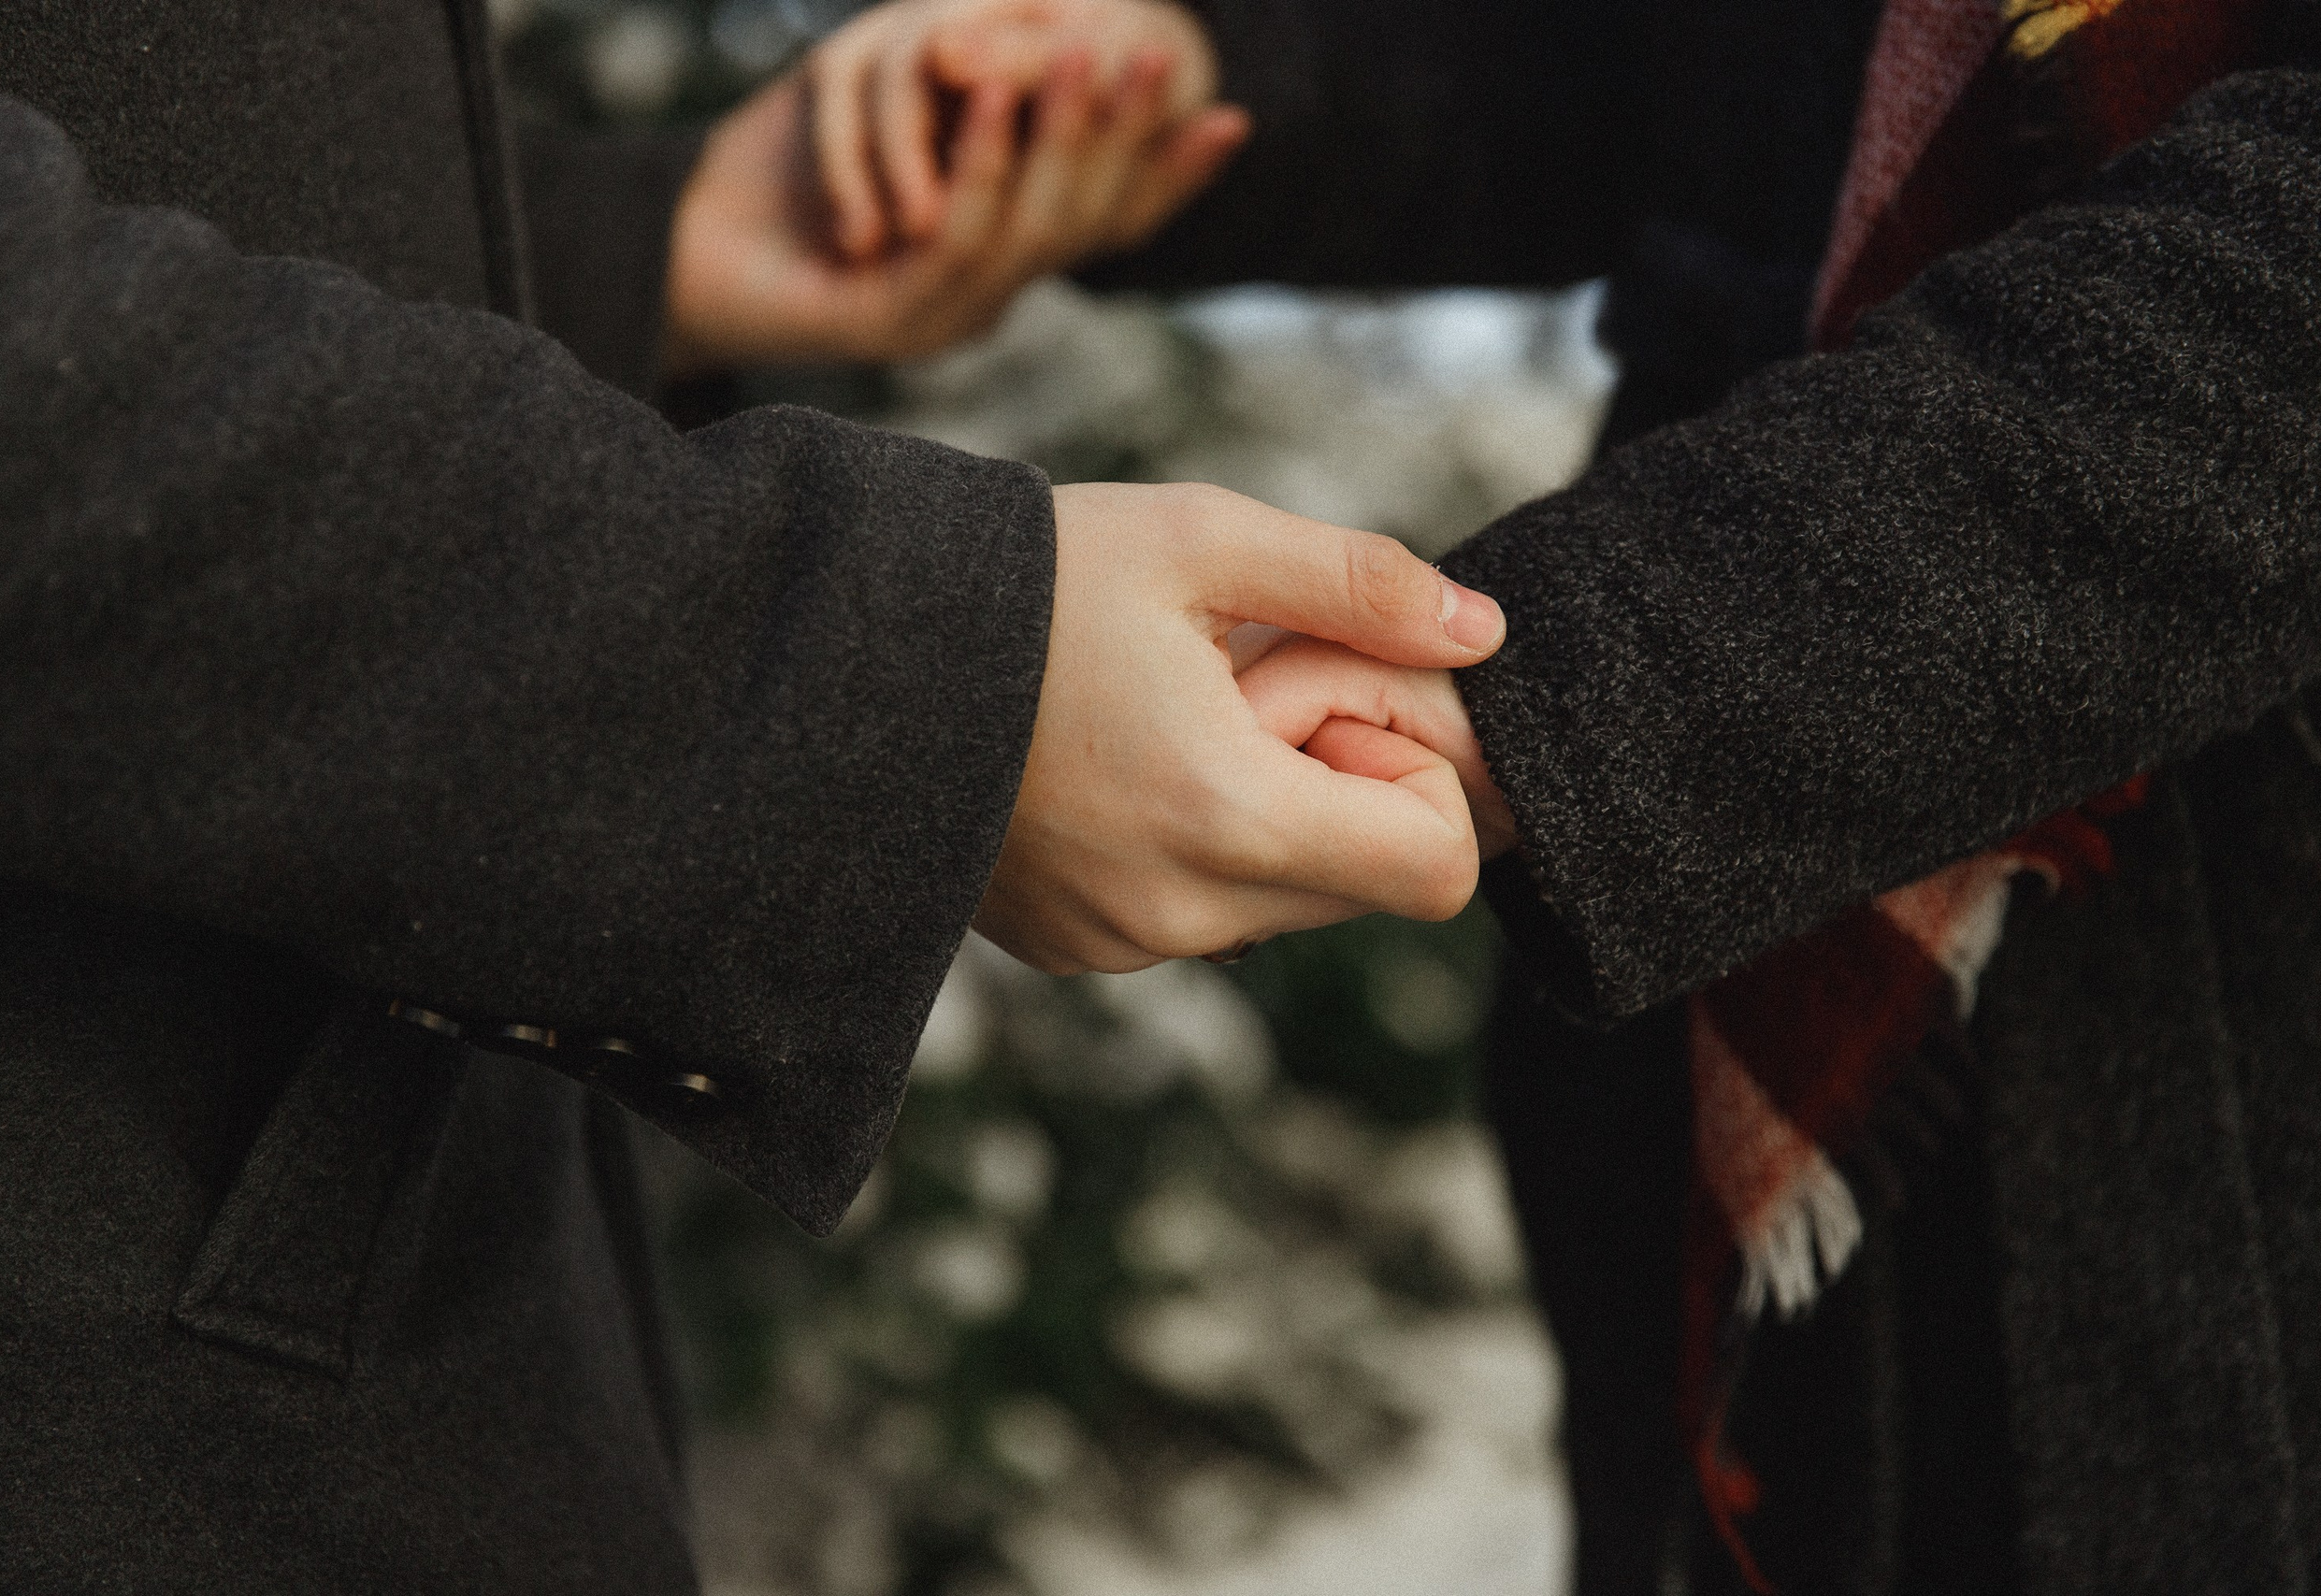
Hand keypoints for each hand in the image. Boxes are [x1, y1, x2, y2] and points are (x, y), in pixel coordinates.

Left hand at [664, 34, 1245, 369]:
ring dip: (1061, 139)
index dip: (1170, 179)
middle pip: (1081, 226)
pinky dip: (978, 160)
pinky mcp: (887, 323)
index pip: (1106, 227)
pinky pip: (953, 237)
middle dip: (1124, 137)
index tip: (1227, 116)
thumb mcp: (889, 124)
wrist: (676, 257)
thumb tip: (1042, 44)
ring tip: (1089, 55)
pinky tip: (987, 92)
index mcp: (997, 267)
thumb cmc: (775, 185)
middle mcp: (982, 301)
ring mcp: (939, 320)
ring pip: (1029, 233)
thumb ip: (972, 107)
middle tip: (1157, 56)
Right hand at [975, 484, 1508, 973]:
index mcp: (1223, 817)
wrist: (838, 651)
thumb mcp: (1200, 538)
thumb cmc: (1021, 579)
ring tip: (1172, 715)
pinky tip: (1120, 761)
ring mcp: (1121, 942)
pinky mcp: (1075, 945)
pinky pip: (1201, 911)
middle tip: (1248, 683)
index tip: (1331, 690)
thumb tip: (1483, 632)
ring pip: (1285, 899)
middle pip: (1366, 883)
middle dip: (1345, 782)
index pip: (1437, 870)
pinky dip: (1199, 843)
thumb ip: (1360, 585)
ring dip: (1272, 811)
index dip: (1420, 773)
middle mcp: (1178, 912)